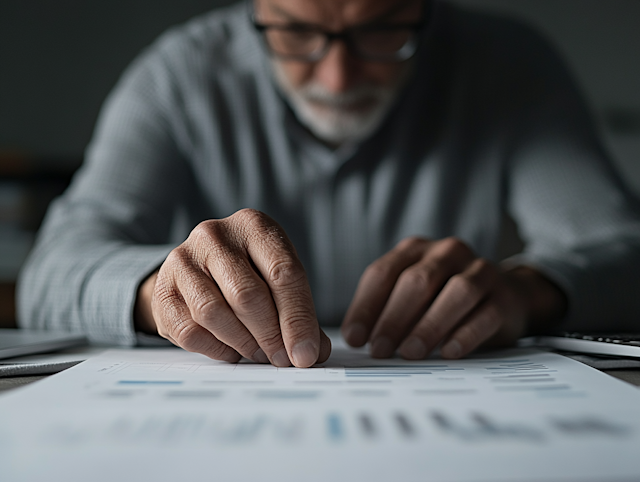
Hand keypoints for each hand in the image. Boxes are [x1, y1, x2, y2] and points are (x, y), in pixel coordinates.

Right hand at [135, 209, 330, 366]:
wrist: (198, 268)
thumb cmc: (249, 272)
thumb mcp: (279, 278)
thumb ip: (300, 313)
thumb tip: (314, 353)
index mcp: (254, 225)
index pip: (283, 273)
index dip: (297, 319)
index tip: (306, 354)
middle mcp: (215, 235)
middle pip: (247, 295)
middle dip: (270, 336)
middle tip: (282, 359)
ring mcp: (183, 259)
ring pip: (214, 313)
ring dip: (242, 343)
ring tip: (258, 353)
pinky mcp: (163, 289)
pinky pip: (189, 331)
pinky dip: (216, 349)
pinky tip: (232, 350)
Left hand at [341, 237, 566, 358]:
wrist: (504, 297)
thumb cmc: (443, 300)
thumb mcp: (412, 297)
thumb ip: (385, 310)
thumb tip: (356, 339)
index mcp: (415, 250)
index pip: (383, 273)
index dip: (366, 306)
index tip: (354, 338)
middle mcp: (447, 253)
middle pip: (416, 281)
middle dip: (394, 318)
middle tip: (379, 350)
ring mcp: (479, 271)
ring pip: (456, 292)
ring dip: (429, 325)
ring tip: (409, 353)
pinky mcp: (504, 296)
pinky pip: (485, 314)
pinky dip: (464, 334)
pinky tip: (447, 352)